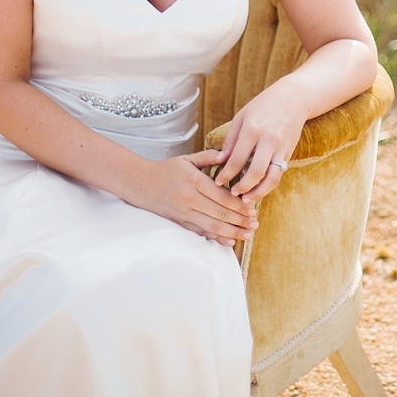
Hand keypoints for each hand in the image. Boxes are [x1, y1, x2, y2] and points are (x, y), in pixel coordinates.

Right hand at [125, 150, 258, 245]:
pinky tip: (229, 241)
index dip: (239, 205)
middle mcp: (190, 199)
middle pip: (220, 213)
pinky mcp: (180, 222)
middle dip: (240, 220)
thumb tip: (228, 154)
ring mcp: (184, 213)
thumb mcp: (187, 159)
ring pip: (212, 226)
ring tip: (247, 235)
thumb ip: (209, 156)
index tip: (252, 209)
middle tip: (255, 224)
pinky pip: (200, 232)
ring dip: (232, 232)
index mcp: (194, 181)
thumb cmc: (167, 170)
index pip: (221, 197)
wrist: (141, 184)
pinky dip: (215, 238)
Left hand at [214, 81, 306, 200]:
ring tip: (247, 198)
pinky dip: (269, 185)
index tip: (218, 182)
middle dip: (242, 188)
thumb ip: (231, 140)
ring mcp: (281, 147)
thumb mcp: (242, 116)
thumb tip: (221, 161)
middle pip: (255, 172)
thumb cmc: (263, 105)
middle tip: (232, 194)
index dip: (225, 174)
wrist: (293, 98)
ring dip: (258, 192)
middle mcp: (268, 140)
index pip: (236, 159)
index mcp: (252, 129)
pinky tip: (259, 189)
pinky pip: (279, 174)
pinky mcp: (289, 153)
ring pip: (271, 178)